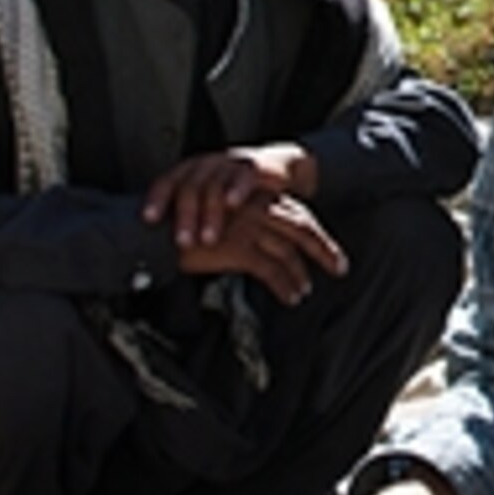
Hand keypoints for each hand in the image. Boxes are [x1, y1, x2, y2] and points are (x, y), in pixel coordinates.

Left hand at [143, 142, 315, 249]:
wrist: (271, 172)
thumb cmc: (232, 194)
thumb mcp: (208, 204)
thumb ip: (190, 219)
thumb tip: (169, 252)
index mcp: (189, 172)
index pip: (166, 183)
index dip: (157, 200)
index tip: (150, 220)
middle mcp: (206, 166)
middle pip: (189, 187)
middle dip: (185, 217)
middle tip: (184, 242)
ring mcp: (230, 164)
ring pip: (214, 185)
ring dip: (209, 213)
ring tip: (209, 239)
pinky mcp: (253, 167)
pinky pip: (243, 176)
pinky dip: (237, 189)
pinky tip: (232, 204)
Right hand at [167, 189, 343, 303]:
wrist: (154, 229)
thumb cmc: (183, 227)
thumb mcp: (219, 221)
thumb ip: (242, 228)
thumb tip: (262, 248)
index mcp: (252, 197)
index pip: (294, 212)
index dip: (315, 233)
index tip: (329, 251)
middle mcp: (253, 208)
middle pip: (300, 226)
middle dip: (323, 248)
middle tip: (339, 267)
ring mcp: (247, 227)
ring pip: (288, 250)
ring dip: (300, 273)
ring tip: (305, 290)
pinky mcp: (236, 247)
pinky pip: (270, 269)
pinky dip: (284, 285)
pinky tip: (291, 297)